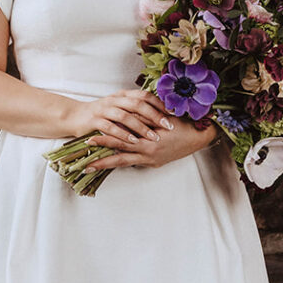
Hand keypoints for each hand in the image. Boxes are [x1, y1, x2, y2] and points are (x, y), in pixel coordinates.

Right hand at [68, 87, 171, 147]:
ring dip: (141, 127)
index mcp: (122, 95)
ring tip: (153, 137)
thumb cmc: (100, 114)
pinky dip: (123, 134)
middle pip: (138, 104)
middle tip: (168, 126)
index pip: (144, 95)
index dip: (159, 104)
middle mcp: (114, 100)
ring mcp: (104, 109)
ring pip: (126, 116)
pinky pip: (111, 127)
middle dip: (155, 115)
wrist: (74, 116)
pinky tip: (133, 141)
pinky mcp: (94, 121)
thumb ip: (134, 108)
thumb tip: (158, 113)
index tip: (173, 113)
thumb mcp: (118, 106)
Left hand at [82, 104, 216, 171]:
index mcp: (149, 142)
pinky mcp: (154, 163)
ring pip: (125, 163)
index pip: (121, 142)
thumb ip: (143, 118)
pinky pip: (134, 162)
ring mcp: (151, 160)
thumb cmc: (182, 122)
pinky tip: (111, 162)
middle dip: (101, 159)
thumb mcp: (161, 118)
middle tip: (83, 162)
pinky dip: (122, 161)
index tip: (89, 139)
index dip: (105, 141)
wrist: (199, 136)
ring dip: (108, 164)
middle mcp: (148, 154)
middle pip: (119, 157)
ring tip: (91, 166)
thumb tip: (126, 115)